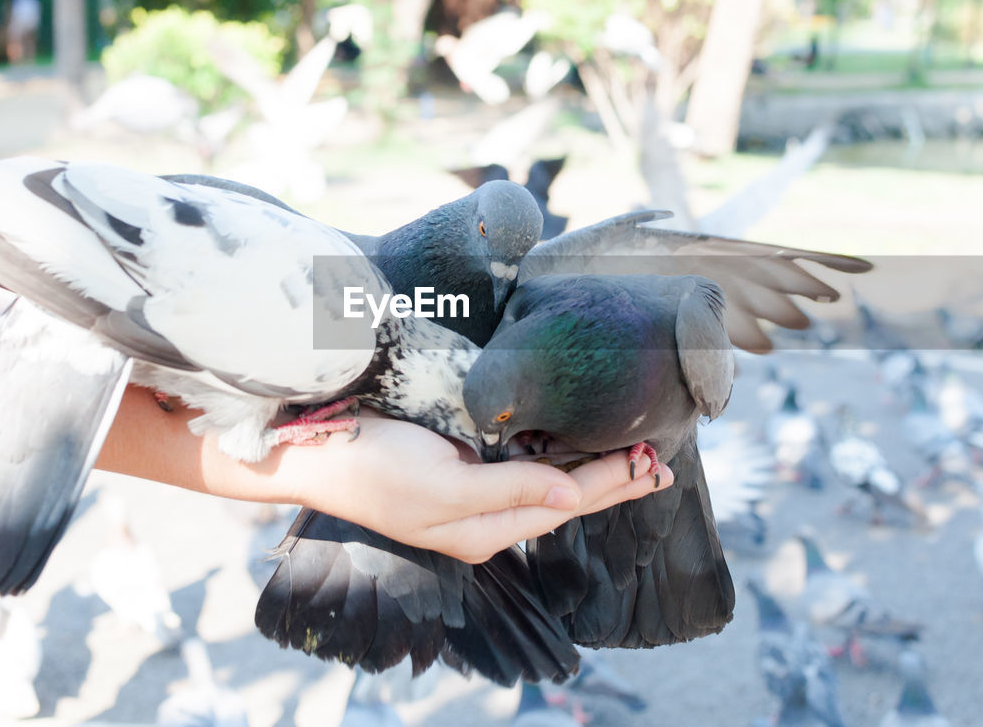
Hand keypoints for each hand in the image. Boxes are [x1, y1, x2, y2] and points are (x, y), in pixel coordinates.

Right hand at [281, 411, 674, 563]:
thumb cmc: (376, 471)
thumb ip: (510, 492)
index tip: (650, 463)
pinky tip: (575, 451)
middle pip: (565, 501)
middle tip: (662, 466)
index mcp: (485, 531)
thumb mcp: (444, 488)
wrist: (320, 454)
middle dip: (614, 484)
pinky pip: (524, 468)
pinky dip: (557, 458)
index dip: (610, 483)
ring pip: (548, 485)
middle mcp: (486, 519)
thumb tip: (572, 501)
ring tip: (635, 460)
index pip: (564, 506)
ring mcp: (473, 496)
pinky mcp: (461, 470)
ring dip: (591, 471)